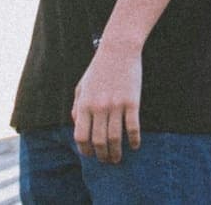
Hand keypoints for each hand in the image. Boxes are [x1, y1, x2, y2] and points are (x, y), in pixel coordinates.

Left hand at [71, 44, 141, 163]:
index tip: (90, 155)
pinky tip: (134, 145)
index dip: (84, 150)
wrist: (118, 49)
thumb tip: (76, 124)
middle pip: (98, 141)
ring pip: (114, 138)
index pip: (81, 136)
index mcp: (84, 104)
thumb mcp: (82, 85)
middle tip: (107, 161)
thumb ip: (77, 106)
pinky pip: (132, 127)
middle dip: (102, 156)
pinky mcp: (132, 102)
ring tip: (118, 158)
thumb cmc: (99, 68)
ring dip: (116, 152)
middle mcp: (98, 107)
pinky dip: (133, 140)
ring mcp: (116, 105)